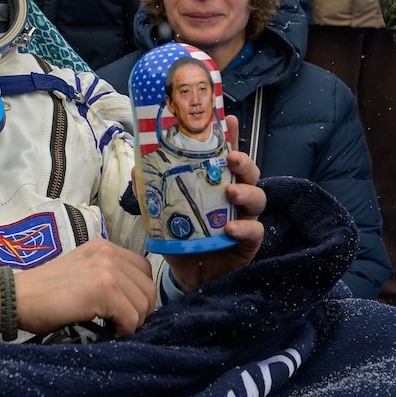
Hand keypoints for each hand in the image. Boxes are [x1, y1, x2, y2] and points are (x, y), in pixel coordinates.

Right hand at [0, 238, 156, 336]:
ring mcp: (107, 269)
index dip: (139, 296)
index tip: (124, 312)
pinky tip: (106, 332)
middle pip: (148, 288)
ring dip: (131, 323)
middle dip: (140, 312)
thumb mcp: (81, 273)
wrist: (17, 299)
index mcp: (104, 248)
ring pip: (143, 305)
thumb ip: (107, 277)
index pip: (144, 271)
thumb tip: (135, 301)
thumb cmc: (44, 294)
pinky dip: (123, 331)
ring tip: (110, 328)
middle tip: (119, 325)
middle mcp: (108, 252)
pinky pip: (132, 318)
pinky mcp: (104, 289)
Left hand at [165, 114, 266, 292]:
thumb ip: (152, 193)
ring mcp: (245, 219)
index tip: (228, 118)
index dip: (229, 137)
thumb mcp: (162, 215)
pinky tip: (230, 229)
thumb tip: (137, 169)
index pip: (225, 157)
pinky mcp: (249, 243)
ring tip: (230, 191)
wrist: (187, 277)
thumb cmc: (181, 240)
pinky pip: (255, 231)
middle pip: (249, 172)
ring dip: (246, 190)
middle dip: (244, 161)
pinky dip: (244, 228)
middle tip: (232, 158)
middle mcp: (234, 198)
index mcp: (216, 186)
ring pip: (258, 197)